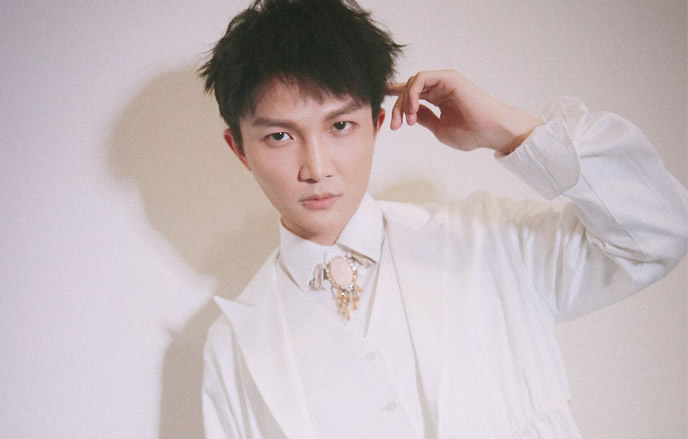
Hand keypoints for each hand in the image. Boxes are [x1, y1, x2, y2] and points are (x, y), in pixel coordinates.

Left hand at [388, 70, 542, 154]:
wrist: (491, 132)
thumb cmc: (471, 133)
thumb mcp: (439, 128)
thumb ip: (423, 118)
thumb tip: (409, 113)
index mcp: (438, 98)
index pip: (412, 93)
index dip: (395, 97)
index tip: (379, 104)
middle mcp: (440, 87)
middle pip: (408, 89)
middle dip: (398, 108)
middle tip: (396, 126)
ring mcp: (444, 81)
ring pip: (412, 83)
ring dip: (404, 102)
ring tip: (408, 120)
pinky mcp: (448, 78)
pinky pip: (421, 79)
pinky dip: (413, 93)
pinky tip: (413, 109)